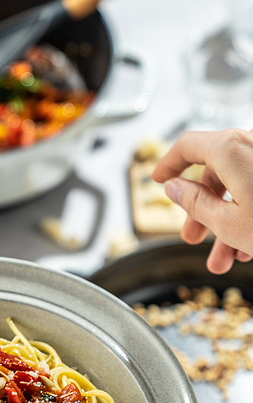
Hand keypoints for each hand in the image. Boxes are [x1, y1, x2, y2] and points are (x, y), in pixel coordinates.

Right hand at [151, 128, 252, 272]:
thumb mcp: (228, 222)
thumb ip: (194, 202)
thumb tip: (174, 188)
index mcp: (231, 149)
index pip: (187, 146)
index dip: (168, 164)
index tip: (159, 179)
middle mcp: (252, 143)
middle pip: (215, 170)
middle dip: (202, 210)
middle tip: (192, 237)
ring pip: (240, 184)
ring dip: (228, 222)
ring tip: (226, 258)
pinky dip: (250, 212)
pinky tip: (249, 247)